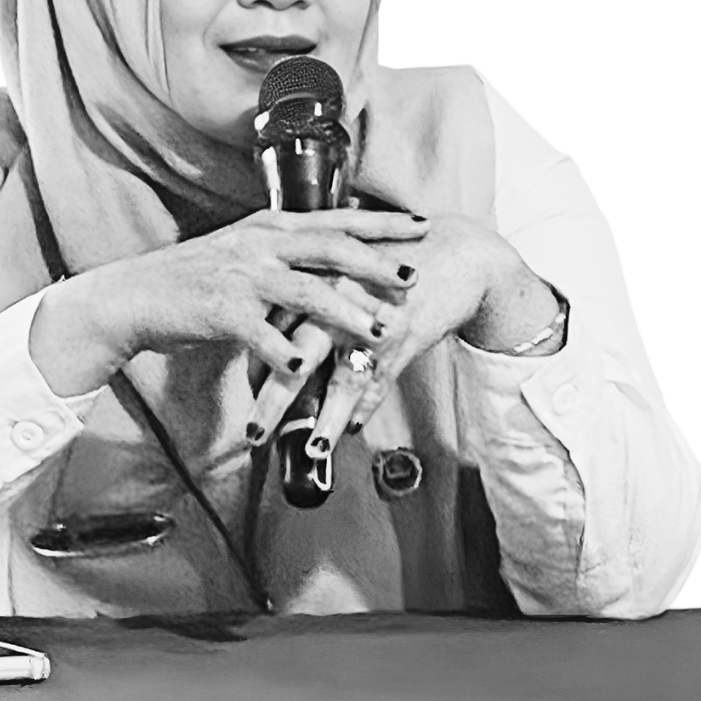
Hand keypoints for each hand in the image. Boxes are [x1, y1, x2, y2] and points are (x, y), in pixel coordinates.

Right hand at [28, 209, 428, 397]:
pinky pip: (262, 336)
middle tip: (415, 277)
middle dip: (378, 262)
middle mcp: (260, 244)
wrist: (136, 295)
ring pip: (307, 292)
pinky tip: (306, 370)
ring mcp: (241, 277)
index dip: (382, 222)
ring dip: (348, 313)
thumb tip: (331, 250)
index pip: (337, 219)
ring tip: (381, 332)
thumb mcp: (244, 252)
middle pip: (331, 248)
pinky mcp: (221, 311)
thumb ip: (286, 252)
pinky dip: (285, 354)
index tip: (422, 224)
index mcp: (269, 227)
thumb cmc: (194, 279)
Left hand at [246, 213, 562, 452]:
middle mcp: (339, 292)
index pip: (273, 324)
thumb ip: (312, 314)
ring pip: (341, 372)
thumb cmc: (394, 265)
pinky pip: (380, 378)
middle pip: (297, 349)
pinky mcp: (406, 332)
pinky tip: (350, 431)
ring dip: (325, 417)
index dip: (255, 364)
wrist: (457, 252)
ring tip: (310, 448)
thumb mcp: (345, 282)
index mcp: (316, 275)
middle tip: (254, 432)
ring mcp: (373, 315)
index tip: (243, 396)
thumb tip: (283, 359)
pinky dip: (365, 407)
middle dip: (274, 395)